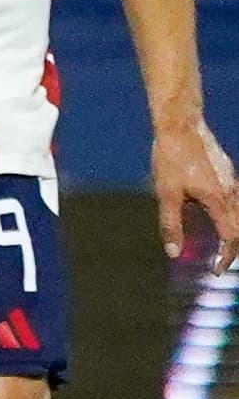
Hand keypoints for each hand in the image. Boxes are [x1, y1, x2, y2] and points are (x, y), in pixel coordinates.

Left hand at [156, 116, 238, 267]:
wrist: (180, 127)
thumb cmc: (170, 159)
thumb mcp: (165, 194)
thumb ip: (171, 225)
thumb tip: (173, 253)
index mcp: (218, 200)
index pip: (231, 238)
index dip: (226, 258)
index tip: (217, 271)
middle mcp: (231, 192)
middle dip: (233, 249)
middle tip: (220, 264)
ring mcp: (232, 181)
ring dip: (234, 232)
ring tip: (222, 247)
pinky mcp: (228, 174)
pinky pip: (236, 201)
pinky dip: (232, 216)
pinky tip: (220, 217)